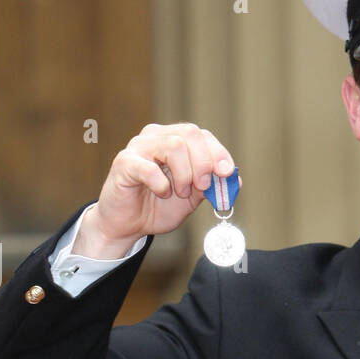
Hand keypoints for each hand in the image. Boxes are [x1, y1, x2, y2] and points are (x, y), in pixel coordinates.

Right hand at [80, 122, 238, 254]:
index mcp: (174, 140)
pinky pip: (149, 168)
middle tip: (201, 187)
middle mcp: (156, 137)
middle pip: (190, 133)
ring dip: (184, 174)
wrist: (129, 225)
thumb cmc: (158, 207)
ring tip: (179, 192)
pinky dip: (162, 184)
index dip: (218, 152)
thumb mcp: (193, 198)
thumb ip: (211, 186)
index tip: (226, 173)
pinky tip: (162, 193)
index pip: (201, 135)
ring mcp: (138, 147)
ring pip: (174, 145)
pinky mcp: (124, 163)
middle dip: (204, 163)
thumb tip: (235, 179)